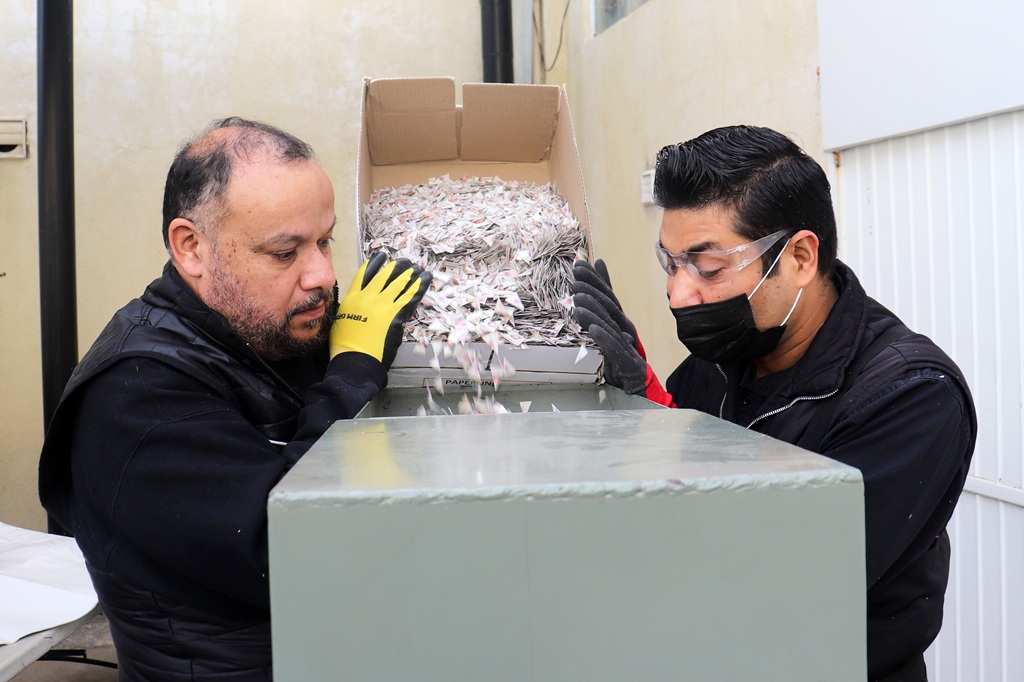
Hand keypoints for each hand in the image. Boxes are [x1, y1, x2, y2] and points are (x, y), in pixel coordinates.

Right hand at [330, 253, 431, 369]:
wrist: (354, 359)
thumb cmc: (345, 346)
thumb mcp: (342, 321)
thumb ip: (351, 310)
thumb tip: (358, 307)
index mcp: (353, 299)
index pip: (364, 274)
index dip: (374, 263)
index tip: (381, 256)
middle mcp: (368, 298)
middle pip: (384, 276)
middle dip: (396, 266)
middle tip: (404, 261)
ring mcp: (382, 306)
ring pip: (399, 284)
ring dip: (410, 274)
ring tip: (416, 267)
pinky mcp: (395, 316)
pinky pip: (410, 298)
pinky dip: (419, 287)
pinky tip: (424, 280)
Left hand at [572, 259, 674, 406]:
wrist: (638, 385)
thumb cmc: (622, 354)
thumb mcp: (610, 326)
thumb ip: (604, 300)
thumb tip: (599, 268)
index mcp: (620, 319)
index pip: (608, 295)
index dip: (594, 279)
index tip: (579, 265)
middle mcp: (625, 328)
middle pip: (609, 307)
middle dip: (593, 291)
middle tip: (575, 280)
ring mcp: (628, 345)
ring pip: (610, 326)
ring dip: (594, 313)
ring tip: (578, 302)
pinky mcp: (627, 363)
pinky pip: (615, 349)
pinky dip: (604, 338)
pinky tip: (593, 330)